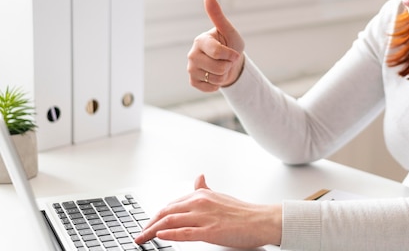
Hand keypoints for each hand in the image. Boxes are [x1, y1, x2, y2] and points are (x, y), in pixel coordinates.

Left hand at [134, 175, 281, 247]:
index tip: (148, 224)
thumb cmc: (243, 212)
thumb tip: (198, 177)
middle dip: (149, 223)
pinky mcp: (209, 231)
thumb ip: (205, 189)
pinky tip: (159, 236)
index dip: (157, 215)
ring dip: (152, 230)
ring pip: (170, 221)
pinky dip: (169, 234)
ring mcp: (204, 217)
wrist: (261, 220)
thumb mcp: (221, 196)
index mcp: (202, 195)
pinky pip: (184, 232)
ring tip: (142, 238)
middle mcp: (200, 203)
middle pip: (166, 212)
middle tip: (140, 233)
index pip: (171, 204)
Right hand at [188, 0, 244, 91]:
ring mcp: (191, 68)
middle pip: (218, 68)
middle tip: (226, 60)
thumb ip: (218, 16)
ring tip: (221, 67)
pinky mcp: (193, 81)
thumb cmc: (230, 44)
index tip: (234, 52)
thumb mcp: (229, 30)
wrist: (230, 63)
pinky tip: (215, 76)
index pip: (218, 52)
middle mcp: (192, 54)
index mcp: (200, 40)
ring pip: (215, 79)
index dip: (231, 55)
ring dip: (223, 76)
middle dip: (228, 66)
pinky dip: (217, 85)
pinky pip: (209, 88)